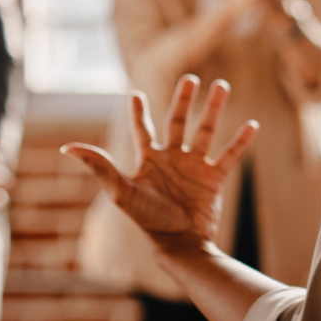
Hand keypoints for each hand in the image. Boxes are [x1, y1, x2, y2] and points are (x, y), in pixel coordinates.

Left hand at [61, 76, 257, 255]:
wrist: (178, 242)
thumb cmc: (146, 219)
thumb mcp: (120, 190)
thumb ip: (99, 166)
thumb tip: (67, 148)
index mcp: (149, 160)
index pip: (143, 129)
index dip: (139, 112)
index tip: (135, 94)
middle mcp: (173, 160)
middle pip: (178, 122)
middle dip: (184, 100)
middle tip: (190, 78)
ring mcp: (195, 167)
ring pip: (206, 131)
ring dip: (214, 109)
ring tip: (221, 85)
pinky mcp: (214, 178)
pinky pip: (230, 155)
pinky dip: (241, 141)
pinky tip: (253, 125)